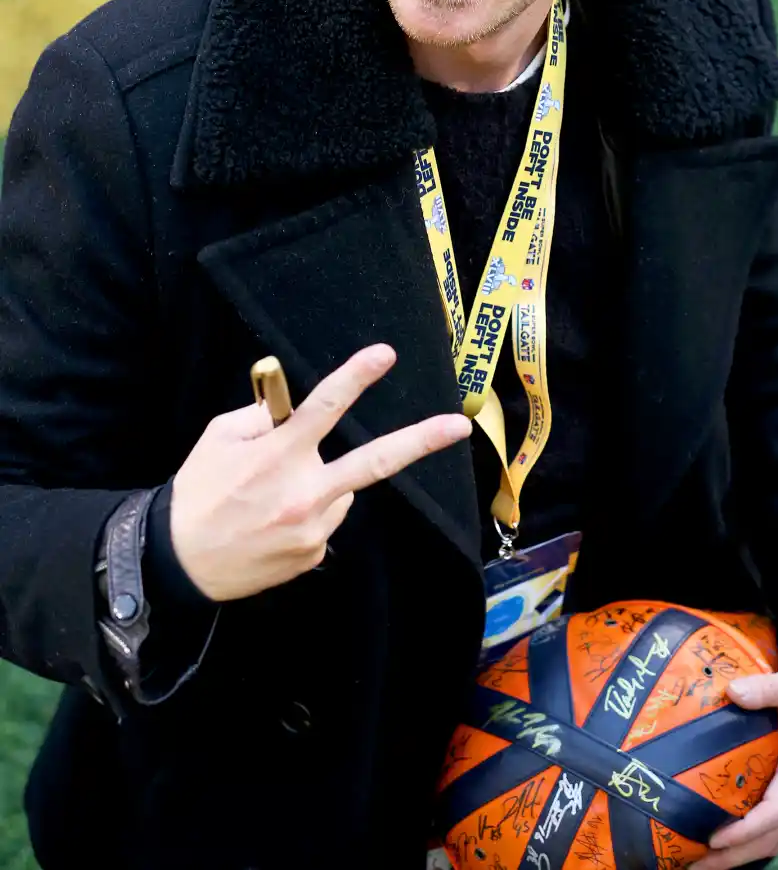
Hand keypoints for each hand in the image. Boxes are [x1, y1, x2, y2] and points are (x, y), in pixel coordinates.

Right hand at [170, 343, 470, 600]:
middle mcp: (304, 491)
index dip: (356, 377)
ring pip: (341, 490)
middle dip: (420, 441)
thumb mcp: (219, 437)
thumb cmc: (198, 490)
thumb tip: (292, 407)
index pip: (325, 406)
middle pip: (374, 461)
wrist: (178, 563)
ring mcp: (313, 528)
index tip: (386, 354)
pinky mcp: (314, 554)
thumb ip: (262, 416)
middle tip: (459, 425)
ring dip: (322, 484)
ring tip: (272, 499)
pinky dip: (309, 514)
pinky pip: (325, 521)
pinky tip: (273, 524)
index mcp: (278, 453)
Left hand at [698, 665, 777, 867]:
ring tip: (706, 858)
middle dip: (734, 856)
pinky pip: (776, 821)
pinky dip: (753, 836)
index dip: (743, 831)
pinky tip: (729, 834)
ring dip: (742, 851)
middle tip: (695, 864)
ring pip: (774, 834)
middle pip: (770, 837)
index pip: (774, 813)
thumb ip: (765, 689)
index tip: (714, 840)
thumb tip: (731, 692)